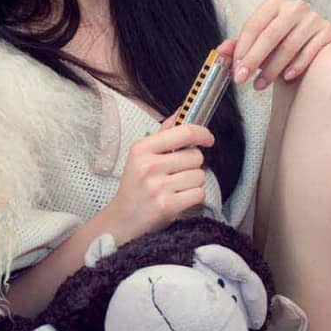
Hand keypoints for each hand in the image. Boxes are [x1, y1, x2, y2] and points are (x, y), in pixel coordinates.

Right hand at [101, 114, 213, 245]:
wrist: (123, 219)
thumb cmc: (136, 186)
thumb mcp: (142, 156)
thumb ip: (164, 133)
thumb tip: (183, 110)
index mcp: (142, 148)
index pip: (184, 132)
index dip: (202, 133)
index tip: (207, 139)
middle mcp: (149, 165)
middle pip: (196, 156)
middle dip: (193, 165)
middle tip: (176, 174)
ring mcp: (158, 186)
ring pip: (200, 176)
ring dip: (193, 183)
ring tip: (175, 188)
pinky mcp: (167, 205)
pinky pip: (199, 194)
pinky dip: (193, 197)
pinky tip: (178, 199)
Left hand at [230, 0, 330, 89]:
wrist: (309, 49)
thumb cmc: (280, 45)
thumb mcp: (257, 44)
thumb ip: (238, 46)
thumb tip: (221, 51)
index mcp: (274, 3)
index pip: (254, 25)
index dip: (242, 48)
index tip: (235, 67)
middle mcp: (295, 6)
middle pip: (270, 36)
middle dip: (253, 60)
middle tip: (242, 79)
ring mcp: (313, 17)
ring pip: (289, 47)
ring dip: (272, 70)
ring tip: (260, 85)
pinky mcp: (328, 30)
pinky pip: (310, 52)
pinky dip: (297, 66)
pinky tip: (286, 78)